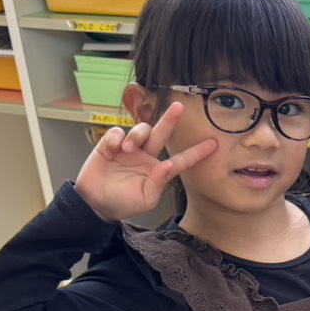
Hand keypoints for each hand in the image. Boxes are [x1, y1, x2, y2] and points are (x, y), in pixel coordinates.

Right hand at [75, 102, 216, 221]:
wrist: (95, 203)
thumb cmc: (123, 203)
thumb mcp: (145, 199)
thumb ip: (158, 183)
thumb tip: (168, 165)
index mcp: (158, 170)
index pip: (181, 160)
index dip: (196, 153)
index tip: (213, 145)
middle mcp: (146, 156)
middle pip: (161, 133)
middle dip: (170, 119)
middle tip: (179, 106)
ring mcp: (129, 148)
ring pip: (140, 130)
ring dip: (136, 135)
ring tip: (127, 149)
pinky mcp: (110, 144)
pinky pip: (116, 132)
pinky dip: (114, 139)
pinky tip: (109, 151)